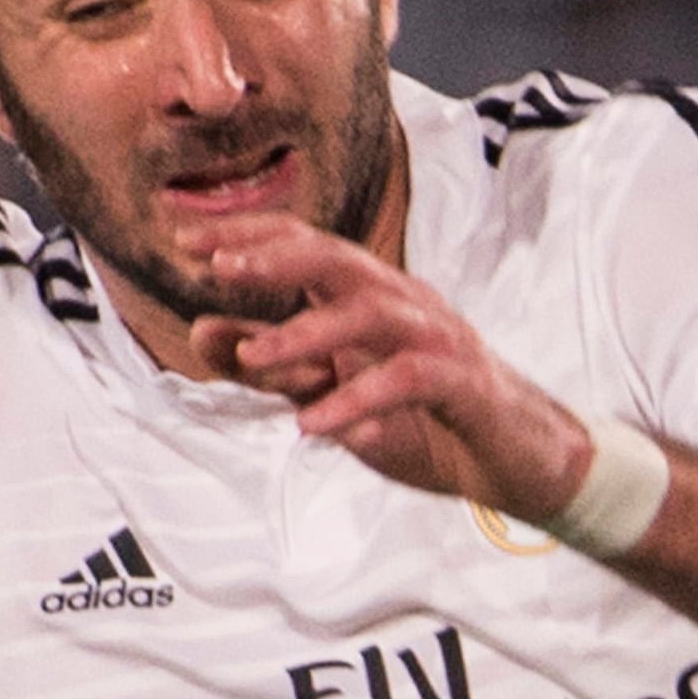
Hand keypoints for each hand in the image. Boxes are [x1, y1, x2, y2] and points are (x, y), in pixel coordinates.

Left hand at [181, 213, 595, 515]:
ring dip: (308, 332)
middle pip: (339, 258)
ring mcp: (438, 339)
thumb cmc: (422, 419)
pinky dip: (358, 399)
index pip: (305, 247)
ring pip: (372, 314)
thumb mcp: (331, 392)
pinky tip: (313, 425)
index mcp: (370, 296)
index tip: (183, 237)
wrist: (514, 463)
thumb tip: (201, 330)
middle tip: (218, 267)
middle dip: (276, 257)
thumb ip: (270, 366)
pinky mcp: (464, 384)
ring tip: (254, 358)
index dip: (248, 235)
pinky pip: (409, 379)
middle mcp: (403, 304)